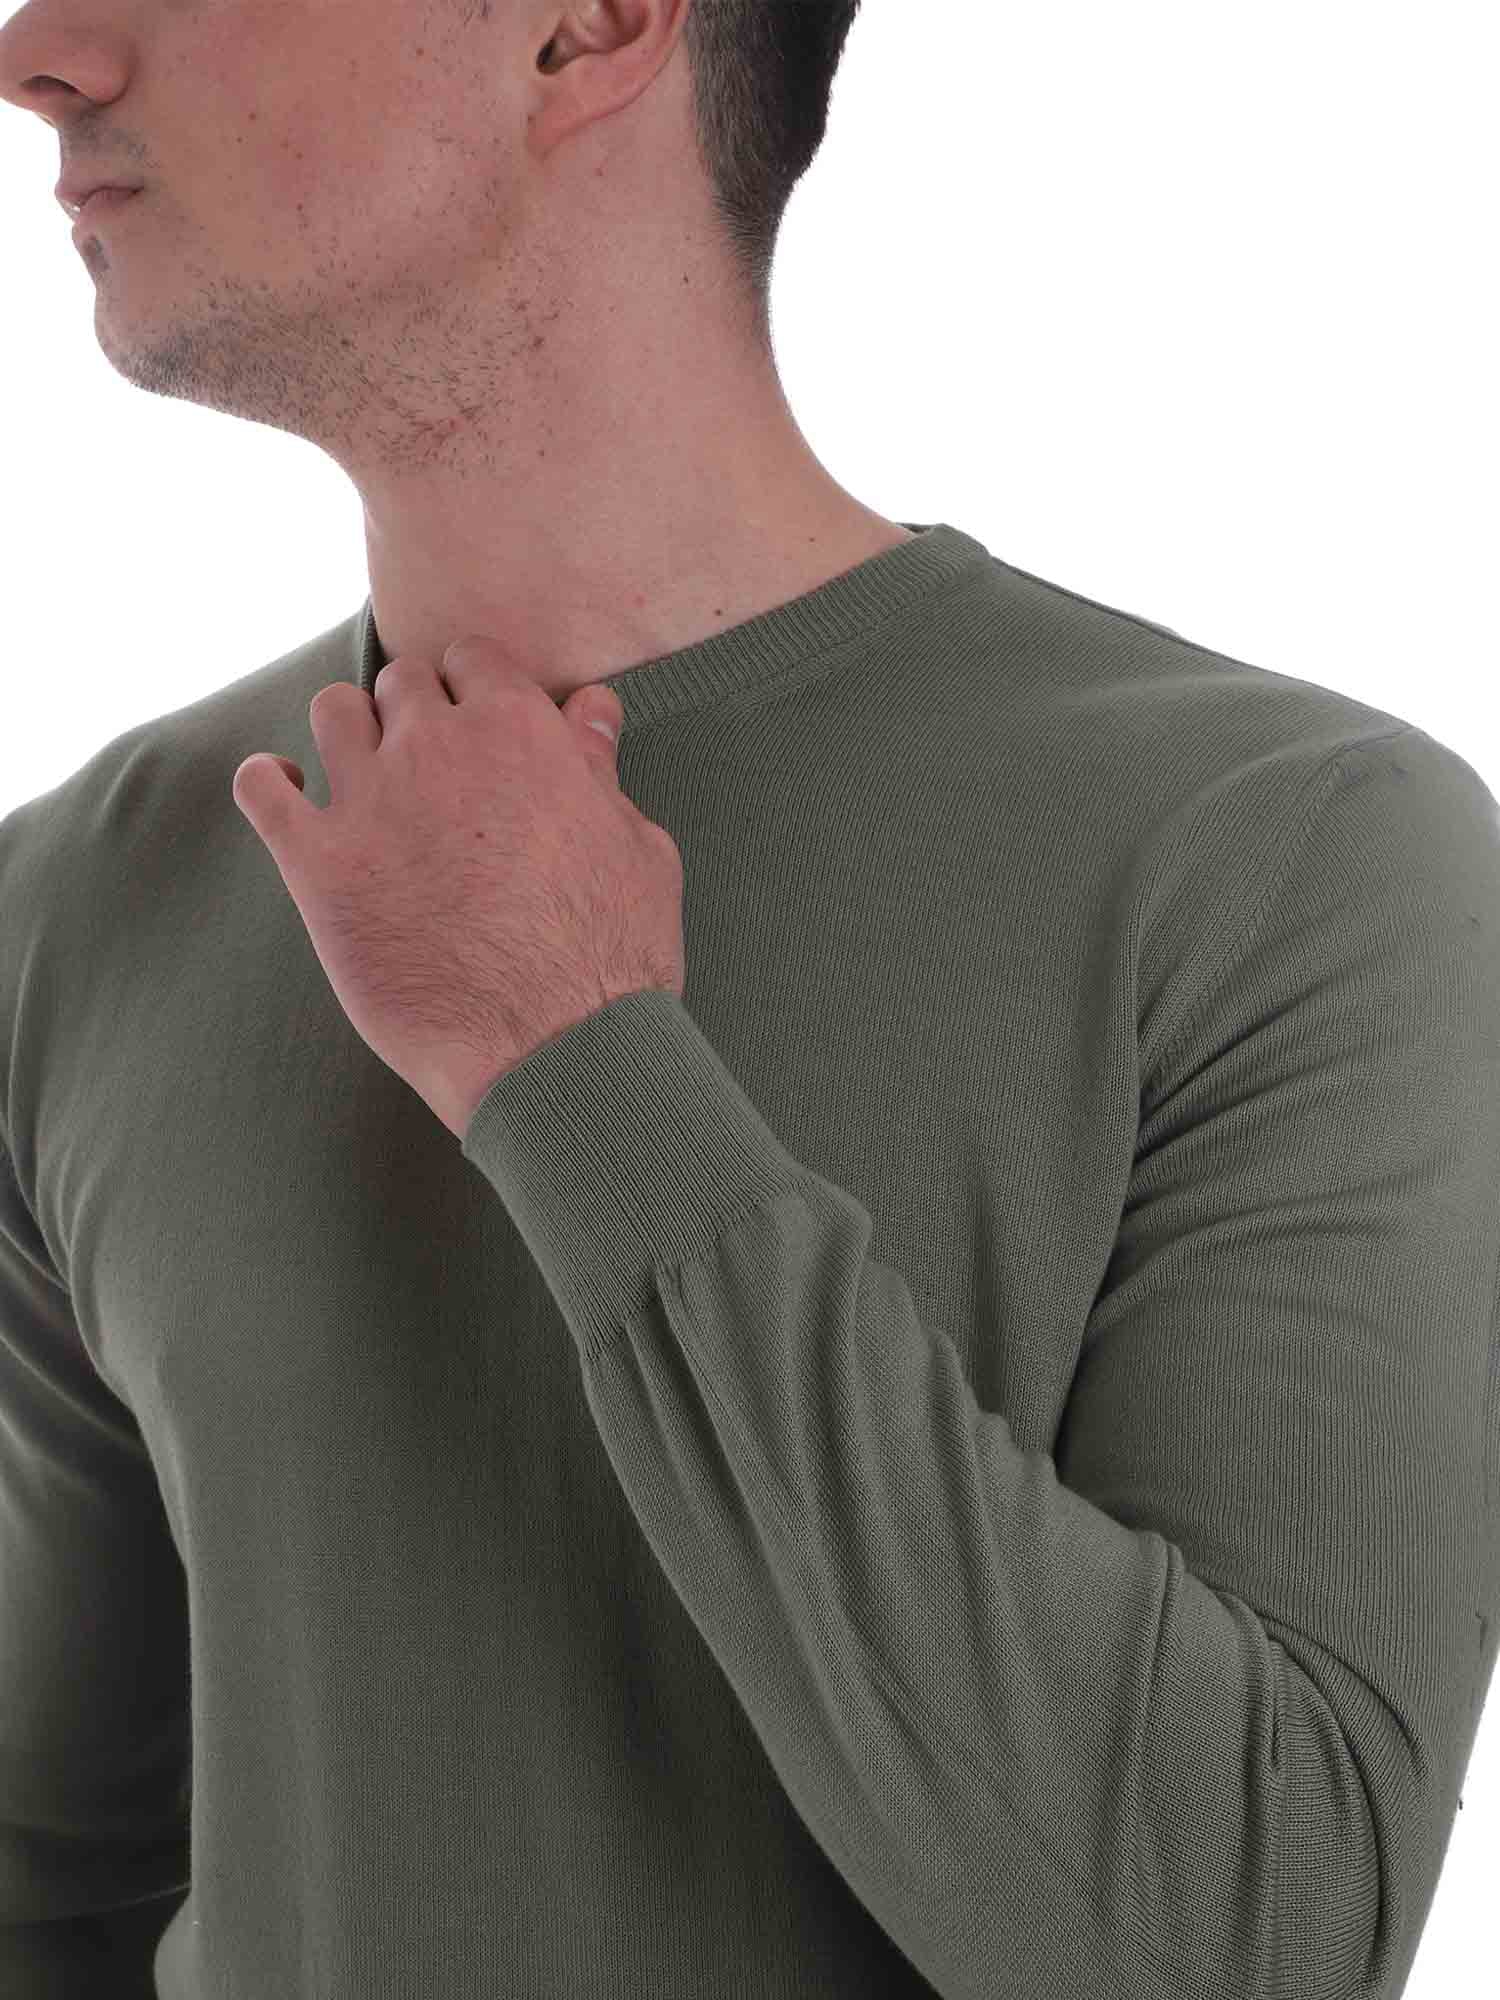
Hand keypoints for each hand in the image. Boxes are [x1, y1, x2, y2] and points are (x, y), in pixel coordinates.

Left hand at [231, 634, 684, 1139]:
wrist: (554, 1048)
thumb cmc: (612, 957)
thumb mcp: (636, 847)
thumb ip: (600, 768)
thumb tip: (590, 712)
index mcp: (520, 730)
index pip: (473, 659)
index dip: (474, 689)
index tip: (476, 721)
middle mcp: (438, 747)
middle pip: (402, 683)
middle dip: (416, 713)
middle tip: (429, 765)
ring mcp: (371, 802)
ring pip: (332, 712)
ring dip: (348, 733)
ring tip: (364, 774)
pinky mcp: (319, 867)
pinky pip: (261, 789)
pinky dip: (268, 783)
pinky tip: (289, 797)